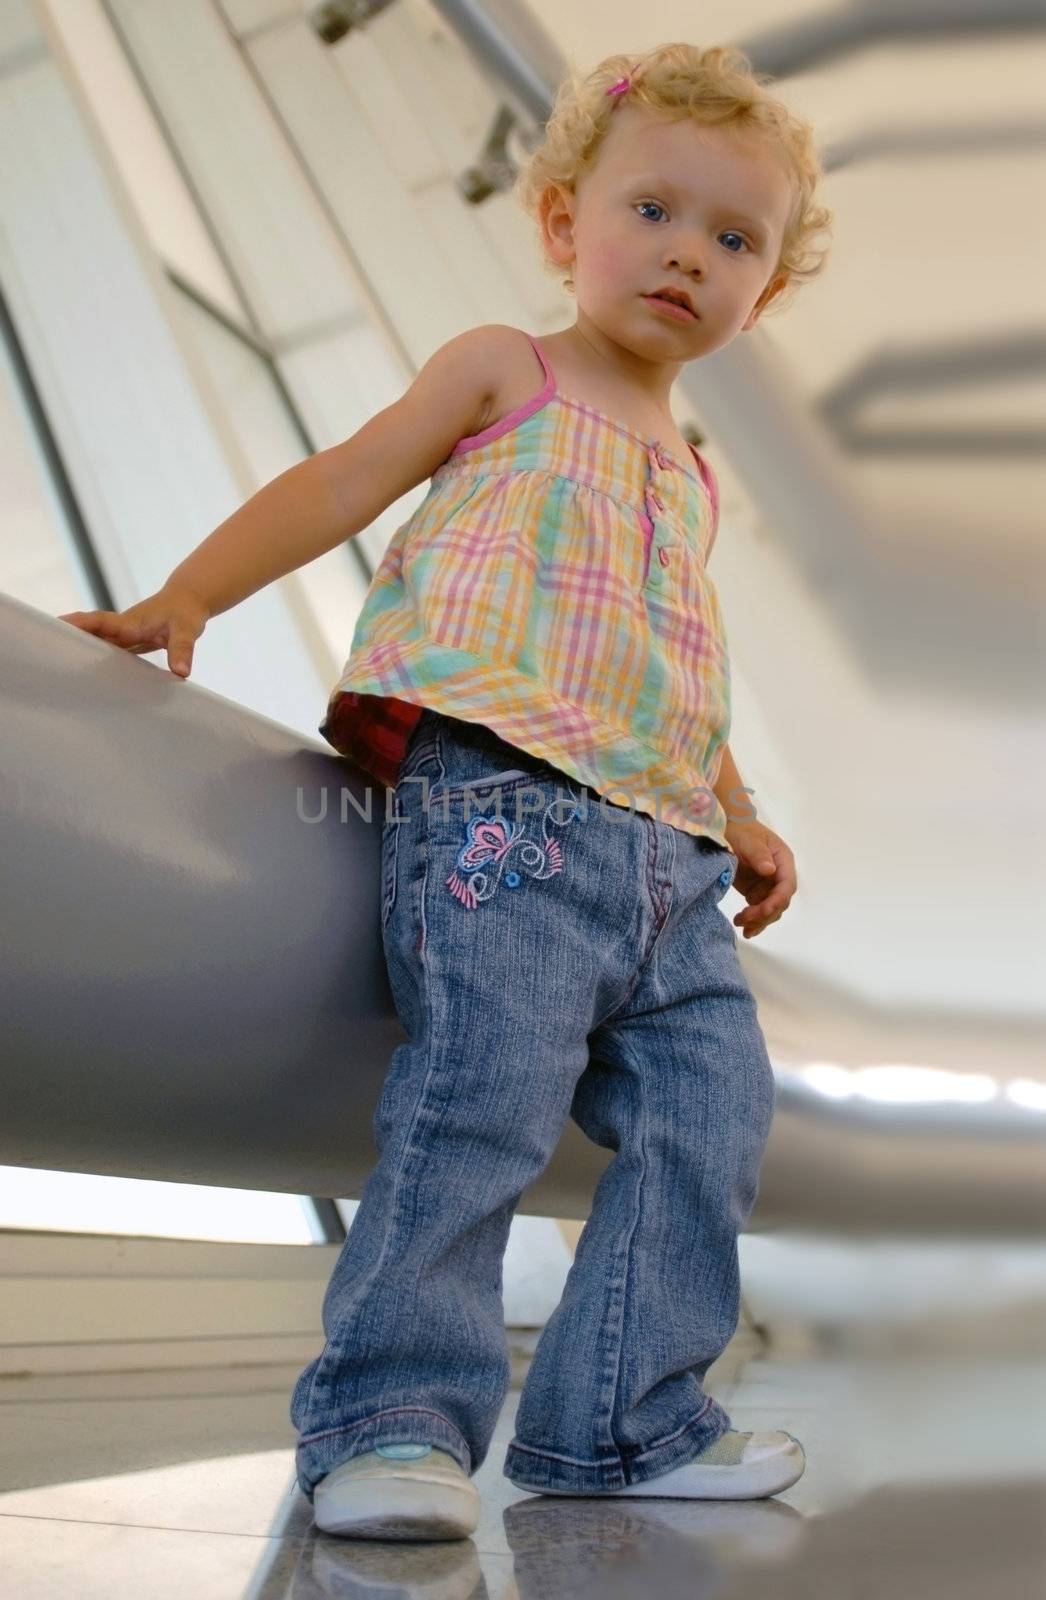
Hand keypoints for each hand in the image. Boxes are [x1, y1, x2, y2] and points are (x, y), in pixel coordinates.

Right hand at [58, 585, 209, 678]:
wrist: (189, 600)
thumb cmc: (187, 612)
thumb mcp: (187, 630)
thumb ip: (182, 650)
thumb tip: (181, 672)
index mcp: (130, 622)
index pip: (99, 622)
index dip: (78, 625)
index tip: (57, 626)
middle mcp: (122, 627)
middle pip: (90, 633)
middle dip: (68, 639)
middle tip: (44, 651)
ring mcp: (124, 634)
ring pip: (96, 642)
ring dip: (80, 652)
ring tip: (58, 669)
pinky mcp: (128, 641)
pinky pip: (108, 650)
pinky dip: (97, 660)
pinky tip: (89, 677)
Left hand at [722, 819, 796, 937]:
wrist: (726, 827)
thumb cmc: (740, 829)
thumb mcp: (749, 839)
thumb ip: (759, 854)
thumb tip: (770, 870)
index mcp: (783, 860)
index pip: (787, 885)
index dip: (777, 900)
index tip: (763, 910)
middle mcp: (779, 875)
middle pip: (779, 902)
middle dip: (765, 914)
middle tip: (745, 919)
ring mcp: (767, 885)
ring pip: (770, 910)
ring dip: (759, 921)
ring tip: (741, 924)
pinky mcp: (755, 891)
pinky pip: (759, 909)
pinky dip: (753, 920)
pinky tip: (743, 927)